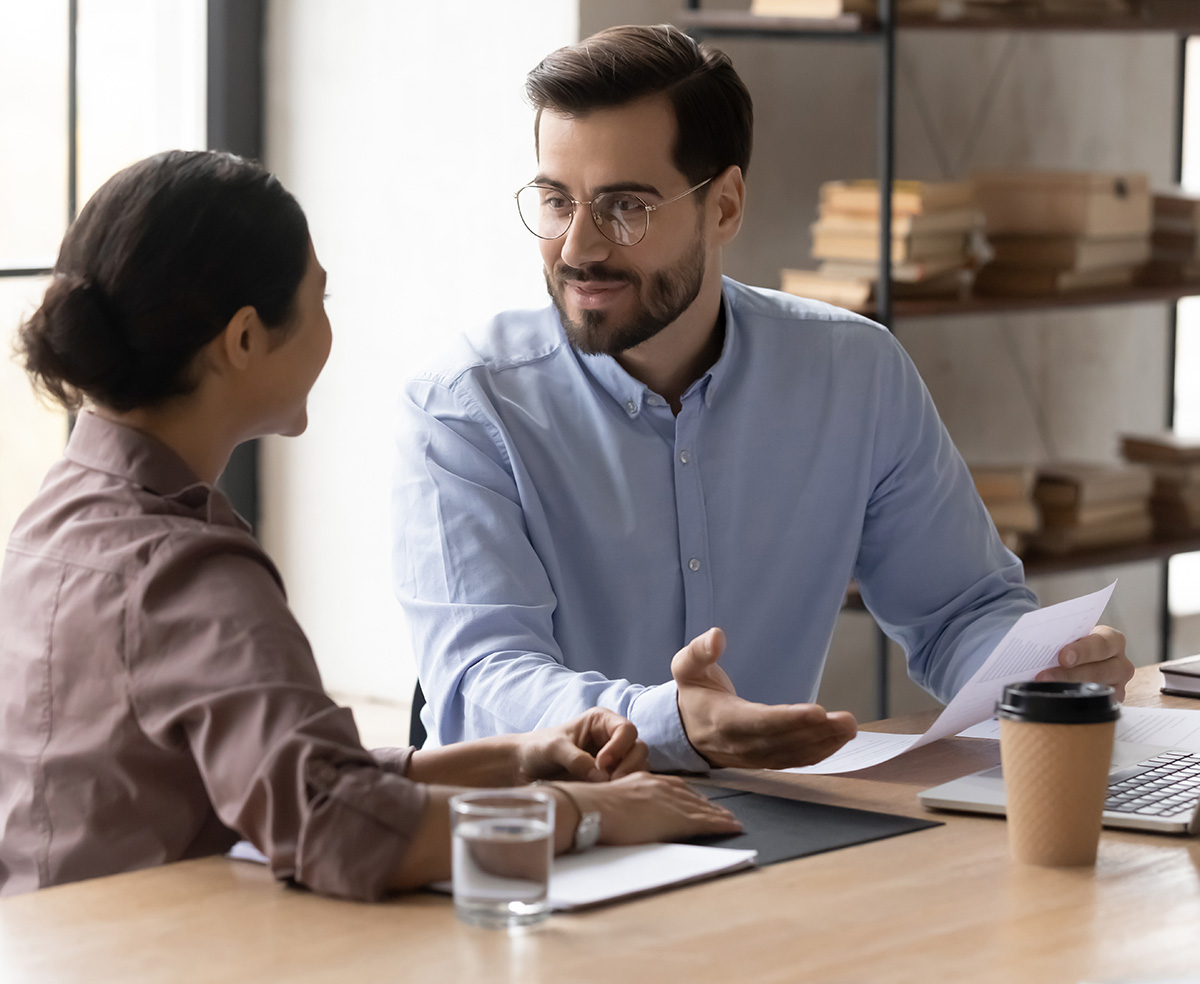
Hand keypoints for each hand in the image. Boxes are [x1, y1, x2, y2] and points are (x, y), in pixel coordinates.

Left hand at [513, 707, 648, 782]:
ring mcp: (614, 760)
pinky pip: (628, 784)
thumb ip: (578, 760)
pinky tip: (606, 796)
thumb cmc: (537, 749)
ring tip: (606, 790)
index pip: (627, 730)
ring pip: (638, 767)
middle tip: (609, 780)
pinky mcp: (610, 779)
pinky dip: (623, 790)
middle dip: (628, 765)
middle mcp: (612, 738)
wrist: (522, 769)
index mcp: (601, 722)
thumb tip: (603, 777)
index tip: (601, 763)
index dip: (619, 747)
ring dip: (627, 779)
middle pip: (638, 748)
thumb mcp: (555, 749)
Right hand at [566, 772, 742, 843]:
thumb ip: (624, 802)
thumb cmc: (591, 808)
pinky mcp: (676, 819)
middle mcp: (660, 787)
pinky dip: (721, 824)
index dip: (688, 795)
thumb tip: (622, 814)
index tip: (698, 801)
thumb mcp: (611, 798)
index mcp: (644, 781)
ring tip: (732, 822)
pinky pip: (704, 821)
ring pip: (701, 808)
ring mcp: (669, 802)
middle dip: (707, 805)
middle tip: (722, 812)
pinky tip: (733, 827)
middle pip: (691, 796)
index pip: (673, 787)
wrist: (591, 809)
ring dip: (718, 815)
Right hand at [673, 627, 856, 769]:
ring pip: (793, 754)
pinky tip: (839, 740)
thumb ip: (699, 651)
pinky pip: (795, 760)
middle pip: (783, 742)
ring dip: (825, 743)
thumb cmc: (693, 693)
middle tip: (848, 721)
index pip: (759, 722)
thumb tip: (717, 636)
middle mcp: (741, 744)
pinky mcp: (766, 761)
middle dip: (817, 732)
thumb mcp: (686, 667)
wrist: (686, 729)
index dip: (788, 720)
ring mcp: (754, 757)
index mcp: (723, 720)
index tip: (817, 712)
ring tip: (849, 727)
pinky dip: (820, 753)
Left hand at [1035, 624, 1132, 699]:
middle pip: (1100, 670)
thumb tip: (1033, 647)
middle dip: (1069, 674)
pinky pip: (1096, 706)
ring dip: (1068, 690)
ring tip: (1044, 689)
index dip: (1082, 650)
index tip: (1063, 657)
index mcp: (1111, 640)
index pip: (1101, 643)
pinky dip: (1074, 704)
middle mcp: (1119, 663)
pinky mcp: (1112, 703)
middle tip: (1044, 677)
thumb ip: (1058, 639)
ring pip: (1098, 691)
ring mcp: (1117, 685)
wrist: (1079, 657)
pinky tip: (1055, 701)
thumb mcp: (1069, 637)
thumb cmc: (1071, 644)